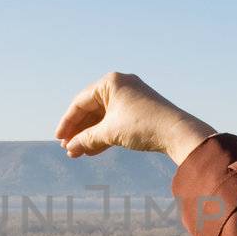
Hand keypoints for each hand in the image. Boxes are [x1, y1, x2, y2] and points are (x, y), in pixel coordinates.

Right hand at [53, 71, 216, 164]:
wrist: (177, 133)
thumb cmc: (143, 126)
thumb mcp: (109, 132)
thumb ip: (86, 139)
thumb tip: (70, 149)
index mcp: (110, 82)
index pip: (80, 102)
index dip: (67, 122)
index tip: (59, 139)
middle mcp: (120, 85)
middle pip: (91, 109)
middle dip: (78, 131)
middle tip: (68, 149)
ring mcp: (131, 97)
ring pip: (103, 117)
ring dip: (90, 136)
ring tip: (78, 153)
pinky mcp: (139, 110)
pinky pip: (115, 121)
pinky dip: (104, 135)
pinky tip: (93, 151)